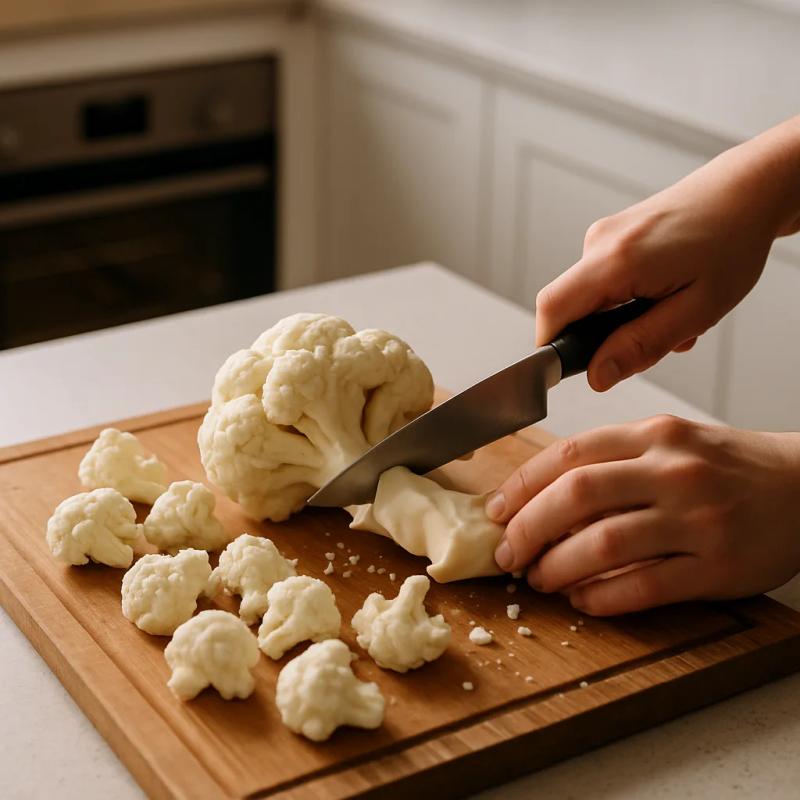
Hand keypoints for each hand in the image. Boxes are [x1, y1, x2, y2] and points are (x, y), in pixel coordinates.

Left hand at [488, 415, 799, 614]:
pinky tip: (582, 600)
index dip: (522, 485)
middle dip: (527, 528)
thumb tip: (539, 496)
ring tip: (539, 579)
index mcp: (654, 436)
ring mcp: (698, 520)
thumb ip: (611, 460)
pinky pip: (644, 587)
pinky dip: (601, 598)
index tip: (496, 510)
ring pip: (603, 545)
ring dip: (557, 568)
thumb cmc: (725, 467)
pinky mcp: (718, 567)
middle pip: (576, 496)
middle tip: (507, 553)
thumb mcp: (670, 443)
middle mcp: (673, 472)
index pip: (569, 454)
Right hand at [535, 116, 799, 391]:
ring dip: (622, 320)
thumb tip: (596, 376)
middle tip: (655, 340)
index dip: (553, 346)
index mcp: (616, 260)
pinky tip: (665, 296)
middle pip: (569, 309)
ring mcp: (602, 236)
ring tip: (671, 313)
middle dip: (602, 338)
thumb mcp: (696, 310)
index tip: (577, 368)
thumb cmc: (732, 243)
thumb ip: (640, 346)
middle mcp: (599, 242)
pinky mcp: (610, 236)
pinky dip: (628, 300)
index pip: (552, 310)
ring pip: (590, 299)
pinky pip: (603, 282)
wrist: (745, 192)